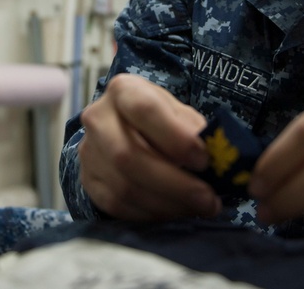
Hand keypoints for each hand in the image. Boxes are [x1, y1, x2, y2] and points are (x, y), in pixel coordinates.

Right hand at [78, 74, 220, 220]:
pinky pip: (118, 206)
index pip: (144, 110)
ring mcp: (89, 151)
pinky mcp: (89, 181)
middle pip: (128, 155)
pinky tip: (174, 211)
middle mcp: (98, 118)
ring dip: (167, 204)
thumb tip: (215, 155)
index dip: (175, 138)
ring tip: (197, 208)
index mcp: (123, 90)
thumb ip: (193, 129)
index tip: (204, 160)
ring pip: (123, 186)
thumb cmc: (160, 120)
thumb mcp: (178, 113)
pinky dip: (151, 214)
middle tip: (208, 198)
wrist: (126, 129)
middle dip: (175, 184)